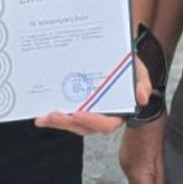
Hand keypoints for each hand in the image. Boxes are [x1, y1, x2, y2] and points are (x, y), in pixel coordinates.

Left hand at [37, 59, 152, 134]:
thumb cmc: (127, 66)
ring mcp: (87, 113)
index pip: (106, 124)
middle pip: (84, 127)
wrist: (115, 56)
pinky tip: (40, 115)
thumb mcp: (139, 70)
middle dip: (67, 123)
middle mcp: (101, 116)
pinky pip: (64, 115)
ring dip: (56, 122)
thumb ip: (142, 83)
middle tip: (52, 115)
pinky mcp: (75, 108)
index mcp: (118, 112)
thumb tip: (142, 97)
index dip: (92, 121)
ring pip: (71, 124)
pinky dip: (52, 117)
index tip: (78, 113)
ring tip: (42, 117)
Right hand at [117, 113, 167, 183]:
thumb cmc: (157, 130)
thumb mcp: (166, 159)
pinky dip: (143, 180)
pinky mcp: (126, 156)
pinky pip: (134, 175)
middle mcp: (128, 169)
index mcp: (138, 172)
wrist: (144, 110)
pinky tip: (153, 176)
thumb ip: (164, 183)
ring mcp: (125, 162)